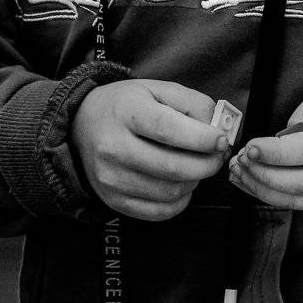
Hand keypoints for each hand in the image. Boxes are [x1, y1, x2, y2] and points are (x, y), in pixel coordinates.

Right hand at [71, 80, 230, 220]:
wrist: (82, 127)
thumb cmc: (126, 106)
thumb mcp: (157, 90)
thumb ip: (193, 104)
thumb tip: (218, 130)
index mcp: (126, 112)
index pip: (168, 130)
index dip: (202, 139)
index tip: (221, 140)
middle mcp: (113, 147)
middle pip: (173, 168)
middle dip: (207, 164)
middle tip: (217, 156)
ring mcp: (111, 178)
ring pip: (170, 192)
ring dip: (195, 181)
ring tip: (196, 166)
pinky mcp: (114, 201)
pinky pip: (160, 212)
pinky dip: (180, 201)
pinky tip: (181, 183)